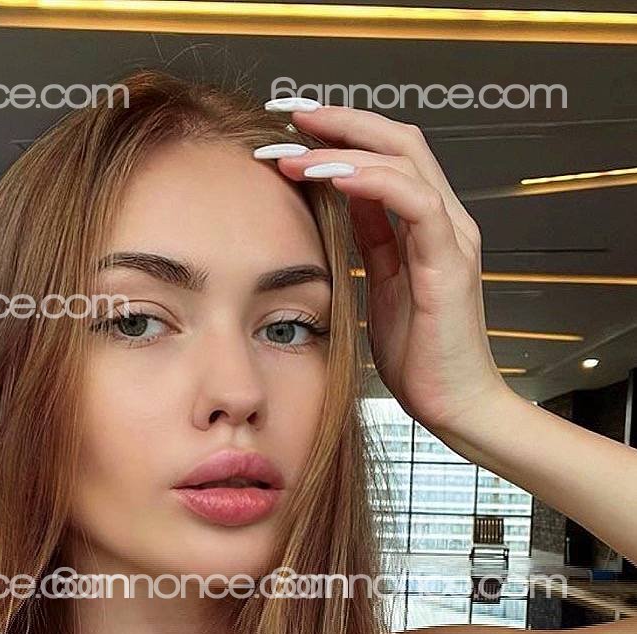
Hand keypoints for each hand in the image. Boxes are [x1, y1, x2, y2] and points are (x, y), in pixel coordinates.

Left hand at [269, 103, 510, 431]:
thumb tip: (344, 201)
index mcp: (426, 227)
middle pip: (399, 141)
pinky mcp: (449, 263)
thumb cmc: (419, 358)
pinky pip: (413, 202)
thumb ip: (371, 241)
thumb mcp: (382, 286)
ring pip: (405, 161)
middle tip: (290, 116)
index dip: (343, 133)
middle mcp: (444, 222)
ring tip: (295, 153)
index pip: (388, 155)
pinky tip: (333, 177)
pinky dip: (372, 182)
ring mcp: (451, 238)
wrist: (454, 405)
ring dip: (344, 150)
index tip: (294, 128)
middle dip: (341, 122)